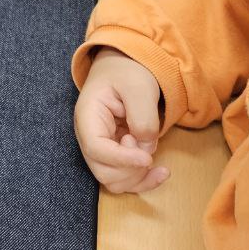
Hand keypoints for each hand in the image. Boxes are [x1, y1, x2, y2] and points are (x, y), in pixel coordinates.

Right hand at [74, 48, 168, 193]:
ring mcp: (101, 148)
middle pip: (102, 171)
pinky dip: (143, 181)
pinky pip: (124, 179)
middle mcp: (89, 136)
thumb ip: (143, 116)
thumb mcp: (138, 86)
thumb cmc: (128, 72)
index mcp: (87, 116)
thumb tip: (146, 147)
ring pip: (112, 181)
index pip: (96, 149)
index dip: (122, 159)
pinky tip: (161, 172)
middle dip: (130, 169)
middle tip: (146, 147)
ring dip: (137, 178)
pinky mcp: (115, 154)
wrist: (124, 68)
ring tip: (150, 154)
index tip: (147, 158)